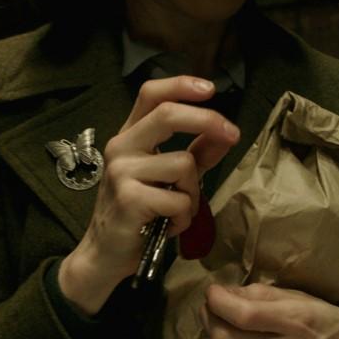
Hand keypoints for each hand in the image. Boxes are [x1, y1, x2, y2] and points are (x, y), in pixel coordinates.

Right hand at [57, 76, 238, 314]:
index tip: (211, 89)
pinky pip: (179, 200)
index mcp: (130, 135)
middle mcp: (121, 147)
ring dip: (193, 192)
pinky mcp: (129, 199)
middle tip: (232, 134)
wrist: (105, 253)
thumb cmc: (140, 212)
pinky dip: (184, 217)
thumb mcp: (169, 178)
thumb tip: (227, 132)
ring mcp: (122, 172)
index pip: (151, 94)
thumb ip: (197, 153)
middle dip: (207, 120)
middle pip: (167, 114)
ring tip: (178, 210)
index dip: (181, 85)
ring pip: (183, 164)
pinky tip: (168, 226)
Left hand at [199, 283, 338, 338]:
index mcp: (296, 322)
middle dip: (209, 317)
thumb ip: (266, 295)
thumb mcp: (308, 300)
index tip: (213, 290)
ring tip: (218, 329)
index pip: (244, 314)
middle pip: (225, 338)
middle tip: (213, 307)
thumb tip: (229, 292)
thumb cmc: (337, 326)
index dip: (218, 300)